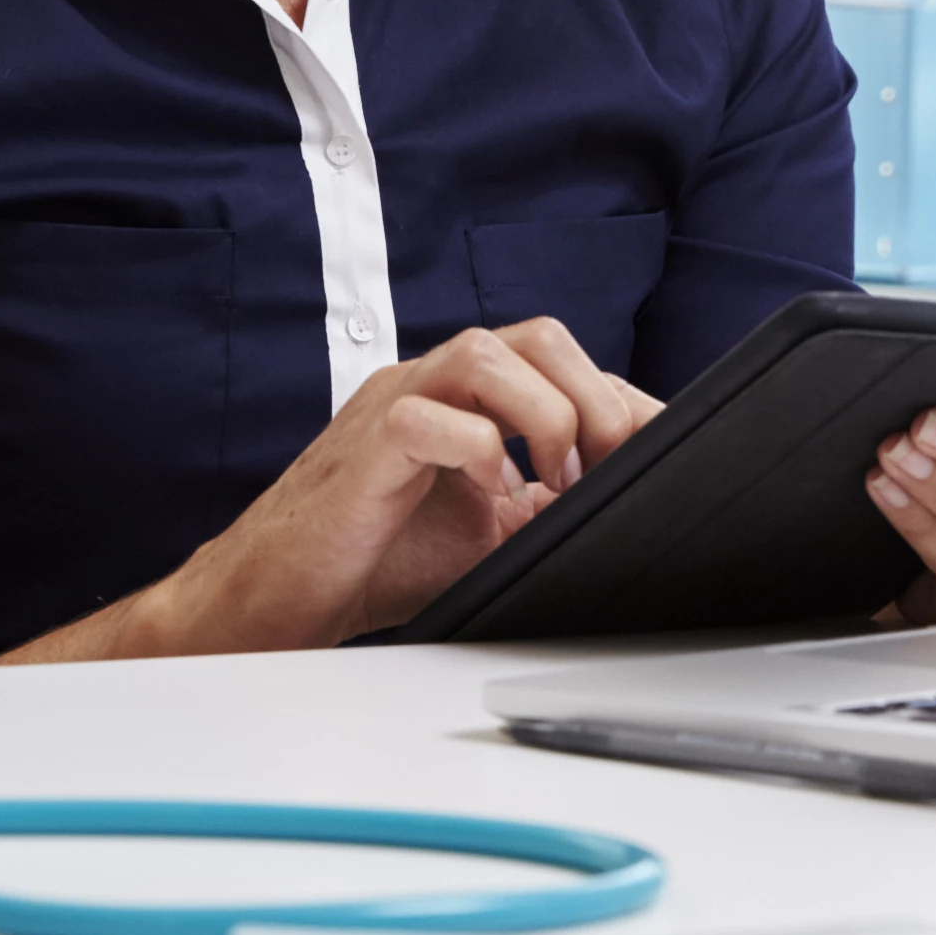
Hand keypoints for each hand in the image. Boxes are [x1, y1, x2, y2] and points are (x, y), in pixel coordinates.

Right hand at [0, 319, 657, 661]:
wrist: (278, 597)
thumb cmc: (374, 560)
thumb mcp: (487, 533)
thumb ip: (546, 504)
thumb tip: (625, 503)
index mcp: (461, 394)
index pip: (560, 362)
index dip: (620, 400)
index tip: (656, 452)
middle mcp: (428, 383)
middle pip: (534, 337)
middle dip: (595, 397)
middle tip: (616, 464)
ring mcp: (392, 406)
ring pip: (484, 354)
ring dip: (545, 414)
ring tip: (559, 476)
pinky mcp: (363, 449)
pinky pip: (430, 418)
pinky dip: (480, 452)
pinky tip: (493, 500)